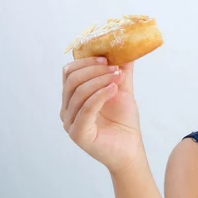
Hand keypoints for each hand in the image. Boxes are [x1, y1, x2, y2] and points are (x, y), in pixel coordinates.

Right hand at [60, 57, 146, 173]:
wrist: (131, 148)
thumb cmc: (124, 122)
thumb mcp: (122, 90)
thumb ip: (121, 71)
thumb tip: (127, 48)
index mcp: (73, 98)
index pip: (69, 72)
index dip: (86, 62)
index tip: (106, 58)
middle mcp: (67, 109)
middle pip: (71, 80)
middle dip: (93, 70)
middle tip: (113, 68)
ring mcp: (70, 122)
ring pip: (78, 92)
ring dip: (99, 81)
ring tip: (117, 78)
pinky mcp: (77, 134)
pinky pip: (85, 108)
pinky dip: (100, 95)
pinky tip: (114, 89)